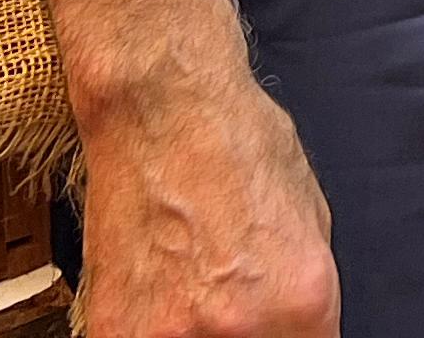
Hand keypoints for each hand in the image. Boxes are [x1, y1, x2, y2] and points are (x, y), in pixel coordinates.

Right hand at [71, 72, 339, 337]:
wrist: (160, 109)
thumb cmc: (235, 145)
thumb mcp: (311, 221)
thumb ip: (304, 298)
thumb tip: (298, 330)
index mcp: (301, 301)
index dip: (294, 335)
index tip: (280, 327)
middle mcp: (238, 329)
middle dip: (252, 333)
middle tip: (232, 301)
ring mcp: (168, 336)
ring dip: (195, 332)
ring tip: (193, 291)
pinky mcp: (113, 331)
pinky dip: (153, 329)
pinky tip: (160, 294)